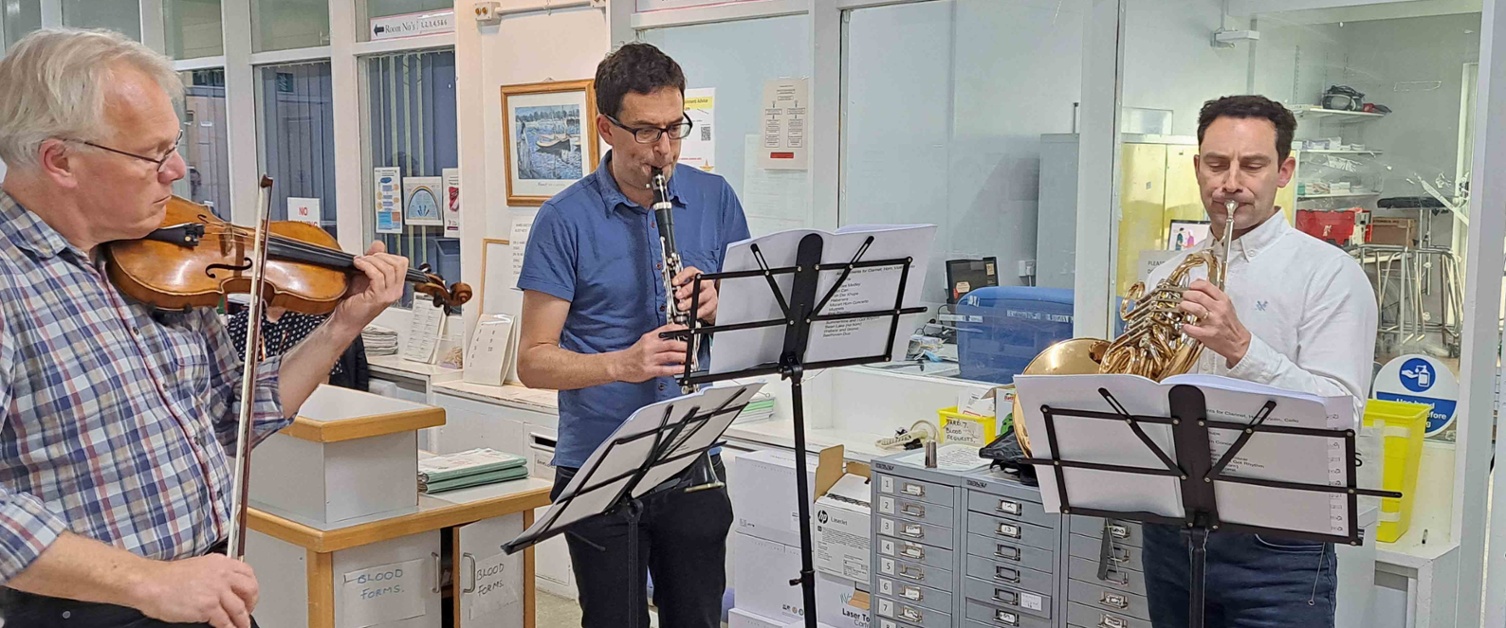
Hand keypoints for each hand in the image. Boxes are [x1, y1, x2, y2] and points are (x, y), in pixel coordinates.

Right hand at [131, 555, 259, 627]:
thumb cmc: (166, 578)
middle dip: (252, 603)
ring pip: (240, 608)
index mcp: (220, 563)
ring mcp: (216, 591)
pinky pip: (226, 621)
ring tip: (242, 626)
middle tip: (248, 612)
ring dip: (243, 620)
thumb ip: (214, 575)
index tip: (249, 596)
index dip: (251, 587)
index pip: (248, 573)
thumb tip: (224, 587)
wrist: (150, 584)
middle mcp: (222, 575)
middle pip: (250, 589)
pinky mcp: (208, 607)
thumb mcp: (198, 567)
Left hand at [332, 241, 408, 329]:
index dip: (387, 255)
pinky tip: (358, 265)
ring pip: (388, 268)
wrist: (345, 320)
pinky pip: (377, 275)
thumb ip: (373, 260)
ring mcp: (388, 295)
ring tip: (360, 261)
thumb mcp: (364, 276)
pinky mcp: (378, 297)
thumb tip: (379, 244)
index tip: (373, 256)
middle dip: (380, 256)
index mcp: (395, 286)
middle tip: (366, 258)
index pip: (402, 263)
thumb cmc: (353, 303)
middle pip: (399, 264)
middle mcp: (395, 291)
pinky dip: (366, 266)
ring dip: (371, 260)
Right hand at [612, 324, 688, 382]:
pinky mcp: (649, 370)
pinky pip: (665, 369)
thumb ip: (658, 339)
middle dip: (685, 346)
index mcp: (649, 338)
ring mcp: (649, 359)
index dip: (679, 329)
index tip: (688, 331)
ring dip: (683, 357)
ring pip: (670, 356)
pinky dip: (676, 369)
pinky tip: (682, 369)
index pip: (666, 329)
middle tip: (692, 348)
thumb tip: (675, 338)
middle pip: (671, 344)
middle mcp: (649, 347)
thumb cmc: (632, 354)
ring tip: (691, 358)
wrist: (619, 365)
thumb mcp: (644, 341)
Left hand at [673, 266, 717, 322]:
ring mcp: (711, 292)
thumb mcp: (686, 288)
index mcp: (698, 276)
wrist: (707, 304)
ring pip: (703, 296)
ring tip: (681, 307)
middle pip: (698, 282)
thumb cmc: (695, 294)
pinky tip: (691, 314)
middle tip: (678, 295)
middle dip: (687, 289)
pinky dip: (698, 312)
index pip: (691, 271)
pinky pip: (706, 308)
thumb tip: (672, 291)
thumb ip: (680, 288)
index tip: (674, 283)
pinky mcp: (713, 303)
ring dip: (690, 302)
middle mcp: (706, 282)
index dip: (682, 276)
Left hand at [1178, 278, 1250, 367]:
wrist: (1238, 342)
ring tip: (1182, 308)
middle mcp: (1219, 310)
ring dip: (1184, 306)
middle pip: (1198, 296)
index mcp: (1223, 301)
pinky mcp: (1207, 334)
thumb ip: (1213, 295)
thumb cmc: (1230, 325)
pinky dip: (1185, 326)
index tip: (1190, 287)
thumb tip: (1199, 284)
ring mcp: (1213, 322)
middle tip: (1184, 298)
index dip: (1195, 285)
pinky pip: (1191, 328)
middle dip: (1187, 295)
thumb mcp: (1226, 306)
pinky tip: (1184, 325)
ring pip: (1195, 308)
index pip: (1207, 286)